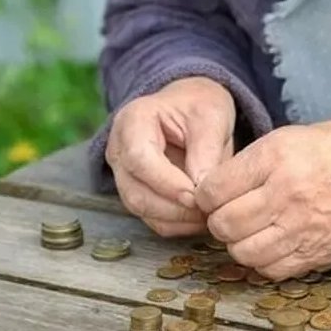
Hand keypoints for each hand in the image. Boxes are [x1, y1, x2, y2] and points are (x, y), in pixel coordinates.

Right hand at [105, 77, 234, 236]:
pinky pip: (152, 218)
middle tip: (209, 210)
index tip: (196, 195)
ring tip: (209, 214)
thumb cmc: (200, 106)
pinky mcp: (137, 193)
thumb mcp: (211, 114)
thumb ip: (206, 150)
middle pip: (135, 192)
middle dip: (174, 208)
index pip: (139, 159)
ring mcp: (124, 175)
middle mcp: (119, 150)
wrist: (191, 107)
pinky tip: (200, 218)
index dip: (166, 183)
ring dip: (176, 219)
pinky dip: (177, 224)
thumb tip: (202, 190)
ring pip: (141, 209)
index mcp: (133, 121)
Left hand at [196, 118, 330, 279]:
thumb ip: (247, 164)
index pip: (214, 189)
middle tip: (228, 213)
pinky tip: (270, 243)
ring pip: (243, 252)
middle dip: (218, 221)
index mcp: (276, 157)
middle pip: (224, 224)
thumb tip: (211, 190)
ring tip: (249, 230)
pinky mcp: (316, 252)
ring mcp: (302, 227)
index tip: (211, 194)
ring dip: (238, 243)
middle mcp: (286, 193)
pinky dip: (263, 260)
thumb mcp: (286, 137)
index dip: (204, 195)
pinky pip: (271, 269)